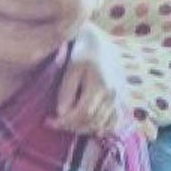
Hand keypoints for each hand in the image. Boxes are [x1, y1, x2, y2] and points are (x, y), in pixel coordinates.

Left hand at [50, 22, 129, 136]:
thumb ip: (67, 90)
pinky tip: (91, 127)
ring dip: (84, 128)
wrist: (100, 42)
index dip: (65, 122)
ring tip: (68, 124)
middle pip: (92, 121)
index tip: (49, 121)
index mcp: (100, 85)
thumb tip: (61, 113)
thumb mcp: (71, 67)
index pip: (83, 113)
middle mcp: (112, 94)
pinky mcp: (121, 98)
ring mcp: (118, 97)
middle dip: (71, 126)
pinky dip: (104, 127)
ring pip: (103, 123)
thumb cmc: (83, 52)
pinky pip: (115, 120)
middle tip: (55, 123)